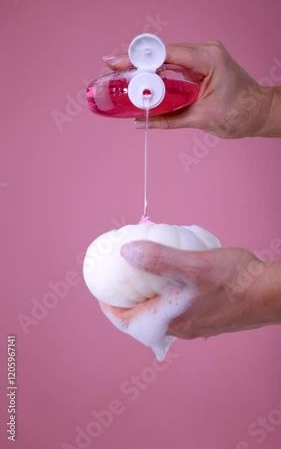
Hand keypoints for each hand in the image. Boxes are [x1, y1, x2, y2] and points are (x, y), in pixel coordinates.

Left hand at [99, 241, 280, 339]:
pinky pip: (179, 310)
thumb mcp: (193, 264)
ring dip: (149, 298)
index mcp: (171, 320)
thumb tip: (127, 253)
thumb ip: (159, 259)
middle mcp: (181, 328)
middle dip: (128, 302)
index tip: (101, 295)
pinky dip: (168, 297)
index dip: (110, 308)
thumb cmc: (237, 282)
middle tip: (122, 282)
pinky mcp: (209, 318)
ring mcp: (196, 325)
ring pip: (162, 314)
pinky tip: (176, 280)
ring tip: (145, 277)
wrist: (271, 294)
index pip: (128, 321)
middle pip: (143, 319)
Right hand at [104, 41, 273, 138]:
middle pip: (162, 54)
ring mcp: (202, 57)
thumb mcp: (201, 118)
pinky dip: (157, 75)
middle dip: (137, 63)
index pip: (166, 54)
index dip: (138, 58)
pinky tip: (142, 81)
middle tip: (113, 72)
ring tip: (123, 78)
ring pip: (166, 60)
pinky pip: (173, 67)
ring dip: (145, 69)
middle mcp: (204, 52)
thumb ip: (169, 119)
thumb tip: (141, 122)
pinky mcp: (199, 66)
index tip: (117, 63)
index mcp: (208, 58)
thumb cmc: (240, 113)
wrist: (258, 113)